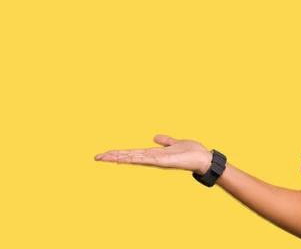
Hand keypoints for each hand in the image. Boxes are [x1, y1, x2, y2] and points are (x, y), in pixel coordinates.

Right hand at [94, 134, 213, 174]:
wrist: (203, 158)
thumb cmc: (192, 152)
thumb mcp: (175, 143)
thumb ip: (165, 141)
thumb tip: (155, 137)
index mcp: (154, 154)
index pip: (133, 153)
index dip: (119, 153)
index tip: (105, 154)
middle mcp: (152, 158)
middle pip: (129, 156)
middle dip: (113, 157)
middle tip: (96, 157)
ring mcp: (156, 161)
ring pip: (133, 158)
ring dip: (119, 158)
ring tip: (104, 157)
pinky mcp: (163, 162)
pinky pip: (146, 159)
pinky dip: (134, 158)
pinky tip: (124, 158)